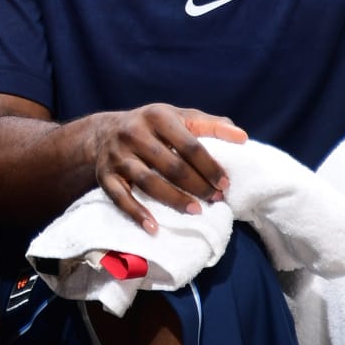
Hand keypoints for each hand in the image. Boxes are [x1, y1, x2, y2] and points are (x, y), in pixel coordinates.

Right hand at [88, 105, 242, 232]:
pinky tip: (154, 228)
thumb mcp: (179, 116)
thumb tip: (241, 137)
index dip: (209, 166)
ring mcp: (118, 155)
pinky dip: (137, 214)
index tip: (224, 184)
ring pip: (148, 182)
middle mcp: (134, 133)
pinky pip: (121, 198)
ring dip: (174, 200)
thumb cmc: (153, 126)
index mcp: (157, 116)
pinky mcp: (105, 175)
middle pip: (171, 165)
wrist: (103, 132)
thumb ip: (209, 125)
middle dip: (196, 185)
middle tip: (214, 200)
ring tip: (195, 211)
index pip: (190, 145)